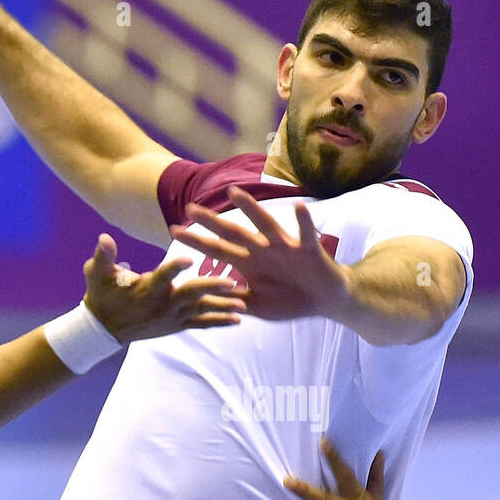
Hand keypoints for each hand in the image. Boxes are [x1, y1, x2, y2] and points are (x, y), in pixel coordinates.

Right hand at [83, 234, 244, 342]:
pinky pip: (201, 324)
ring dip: (222, 307)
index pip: (161, 276)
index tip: (187, 258)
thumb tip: (104, 238)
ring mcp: (172, 317)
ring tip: (243, 304)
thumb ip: (103, 257)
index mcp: (146, 289)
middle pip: (190, 295)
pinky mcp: (177, 325)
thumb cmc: (101, 296)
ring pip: (201, 311)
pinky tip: (238, 319)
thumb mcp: (96, 275)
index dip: (173, 268)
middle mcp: (162, 305)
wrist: (104, 330)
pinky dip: (219, 322)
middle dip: (211, 288)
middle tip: (232, 283)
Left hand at [170, 186, 349, 320]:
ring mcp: (285, 247)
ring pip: (265, 225)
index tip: (174, 230)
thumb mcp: (258, 306)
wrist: (325, 301)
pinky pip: (305, 234)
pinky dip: (303, 221)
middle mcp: (263, 250)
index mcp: (250, 263)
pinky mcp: (308, 250)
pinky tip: (299, 206)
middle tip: (190, 208)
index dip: (197, 241)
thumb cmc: (291, 300)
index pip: (218, 249)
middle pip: (234, 232)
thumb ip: (235, 301)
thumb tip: (206, 304)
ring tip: (234, 193)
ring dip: (250, 209)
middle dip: (212, 222)